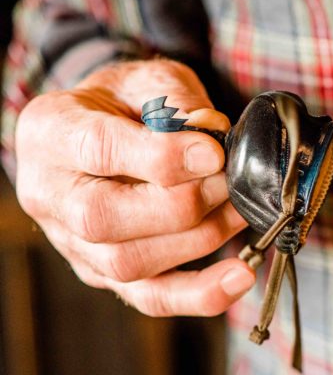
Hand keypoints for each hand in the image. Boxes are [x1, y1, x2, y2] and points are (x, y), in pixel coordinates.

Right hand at [14, 59, 251, 315]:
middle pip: (105, 217)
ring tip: (242, 210)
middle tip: (233, 180)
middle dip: (185, 202)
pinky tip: (240, 277)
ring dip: (201, 238)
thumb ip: (176, 99)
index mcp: (51, 132)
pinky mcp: (104, 273)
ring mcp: (72, 242)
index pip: (98, 149)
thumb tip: (213, 133)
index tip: (215, 154)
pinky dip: (200, 293)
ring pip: (129, 262)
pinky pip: (150, 296)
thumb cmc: (125, 101)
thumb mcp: (146, 78)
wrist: (102, 128)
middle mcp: (49, 193)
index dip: (162, 157)